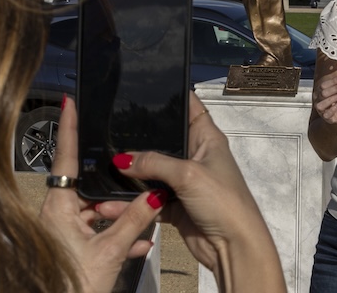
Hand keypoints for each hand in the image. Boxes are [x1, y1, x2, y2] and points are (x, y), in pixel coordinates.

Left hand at [39, 98, 162, 292]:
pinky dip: (116, 235)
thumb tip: (154, 196)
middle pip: (88, 187)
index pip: (66, 158)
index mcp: (57, 209)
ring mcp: (62, 232)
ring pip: (95, 212)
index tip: (70, 102)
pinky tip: (137, 244)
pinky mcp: (71, 248)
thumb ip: (134, 221)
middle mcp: (55, 216)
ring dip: (120, 217)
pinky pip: (95, 232)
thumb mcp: (110, 251)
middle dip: (115, 188)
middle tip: (135, 179)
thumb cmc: (71, 287)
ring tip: (142, 222)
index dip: (69, 128)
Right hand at [101, 93, 286, 291]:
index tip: (146, 89)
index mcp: (207, 139)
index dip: (171, 97)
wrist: (233, 247)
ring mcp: (184, 182)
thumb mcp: (188, 175)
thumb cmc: (224, 202)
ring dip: (132, 175)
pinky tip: (112, 201)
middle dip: (140, 140)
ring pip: (152, 173)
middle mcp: (195, 157)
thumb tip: (122, 159)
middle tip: (111, 130)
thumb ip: (154, 163)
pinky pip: (149, 199)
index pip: (189, 108)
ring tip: (104, 169)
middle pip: (164, 142)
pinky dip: (133, 202)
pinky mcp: (175, 206)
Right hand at [311, 68, 336, 125]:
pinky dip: (333, 109)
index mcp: (320, 91)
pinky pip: (326, 114)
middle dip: (334, 88)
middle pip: (323, 92)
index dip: (333, 81)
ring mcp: (321, 109)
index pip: (324, 84)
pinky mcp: (326, 117)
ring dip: (331, 99)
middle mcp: (318, 99)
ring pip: (322, 103)